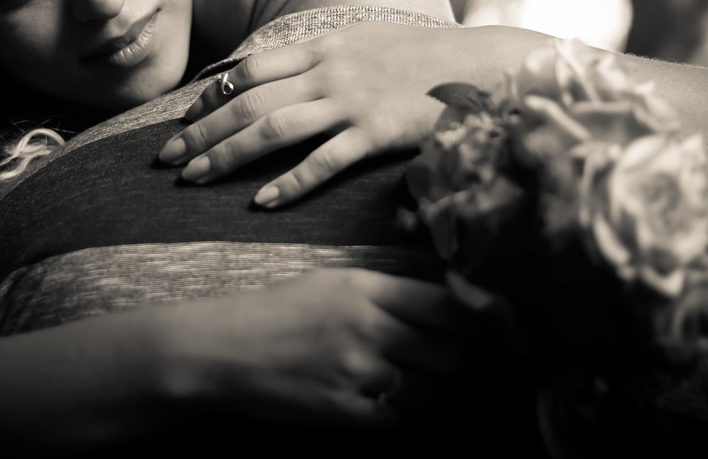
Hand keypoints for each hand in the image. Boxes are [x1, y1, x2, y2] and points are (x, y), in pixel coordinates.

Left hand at [158, 22, 535, 207]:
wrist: (481, 63)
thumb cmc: (423, 56)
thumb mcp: (366, 40)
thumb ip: (324, 56)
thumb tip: (284, 76)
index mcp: (323, 44)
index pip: (250, 69)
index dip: (211, 95)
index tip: (183, 119)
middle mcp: (329, 69)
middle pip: (248, 102)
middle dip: (201, 131)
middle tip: (165, 159)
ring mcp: (351, 100)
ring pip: (272, 130)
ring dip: (226, 155)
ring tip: (192, 179)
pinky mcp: (377, 132)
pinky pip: (324, 161)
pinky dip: (290, 183)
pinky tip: (261, 203)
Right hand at [160, 268, 473, 427]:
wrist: (222, 349)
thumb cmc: (274, 312)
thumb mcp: (329, 283)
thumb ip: (384, 292)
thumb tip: (445, 303)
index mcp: (367, 288)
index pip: (449, 305)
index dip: (477, 321)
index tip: (485, 331)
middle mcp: (369, 326)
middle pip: (449, 352)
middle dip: (448, 361)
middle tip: (434, 361)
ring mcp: (357, 370)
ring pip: (424, 390)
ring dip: (414, 390)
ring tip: (383, 379)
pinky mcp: (342, 410)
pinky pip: (393, 422)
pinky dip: (385, 417)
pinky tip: (362, 402)